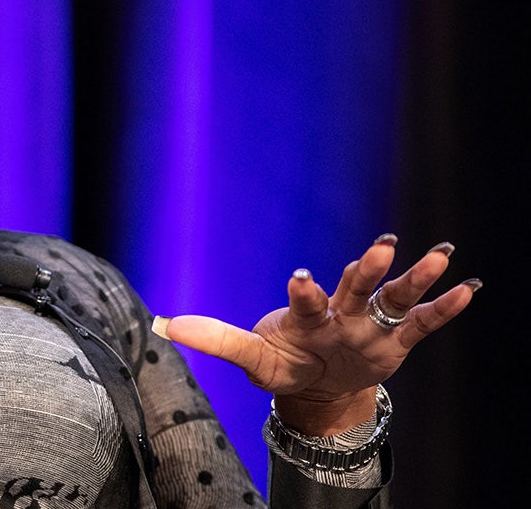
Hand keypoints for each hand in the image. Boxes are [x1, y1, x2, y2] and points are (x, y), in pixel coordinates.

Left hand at [154, 236, 480, 433]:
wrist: (318, 387)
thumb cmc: (283, 363)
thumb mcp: (252, 358)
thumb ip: (215, 339)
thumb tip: (164, 325)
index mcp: (306, 317)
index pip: (306, 300)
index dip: (303, 290)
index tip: (300, 277)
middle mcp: (342, 313)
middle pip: (357, 286)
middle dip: (370, 268)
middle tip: (383, 245)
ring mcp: (370, 324)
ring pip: (394, 297)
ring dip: (415, 277)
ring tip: (438, 253)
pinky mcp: (395, 340)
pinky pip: (422, 323)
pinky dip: (444, 308)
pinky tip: (468, 289)